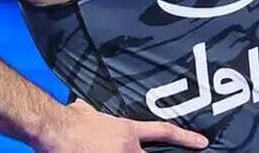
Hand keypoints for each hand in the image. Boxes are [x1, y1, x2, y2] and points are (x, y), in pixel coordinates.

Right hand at [37, 99, 208, 151]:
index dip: (185, 137)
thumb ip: (94, 112)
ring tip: (111, 150)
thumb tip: (86, 109)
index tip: (202, 143)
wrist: (56, 128)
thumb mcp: (87, 111)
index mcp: (127, 131)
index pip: (164, 132)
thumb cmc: (70, 119)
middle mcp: (128, 148)